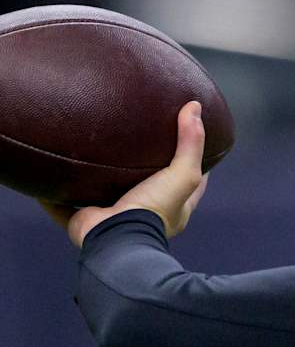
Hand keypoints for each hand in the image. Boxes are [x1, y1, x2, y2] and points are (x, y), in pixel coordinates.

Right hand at [41, 101, 209, 247]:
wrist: (116, 239)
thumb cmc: (154, 209)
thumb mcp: (183, 174)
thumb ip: (190, 143)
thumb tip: (195, 106)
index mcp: (172, 209)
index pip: (189, 183)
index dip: (191, 161)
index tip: (186, 138)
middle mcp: (144, 215)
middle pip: (145, 188)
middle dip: (140, 169)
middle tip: (133, 141)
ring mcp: (113, 220)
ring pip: (104, 196)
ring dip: (97, 180)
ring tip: (89, 151)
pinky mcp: (84, 222)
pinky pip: (64, 206)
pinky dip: (55, 195)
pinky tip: (48, 176)